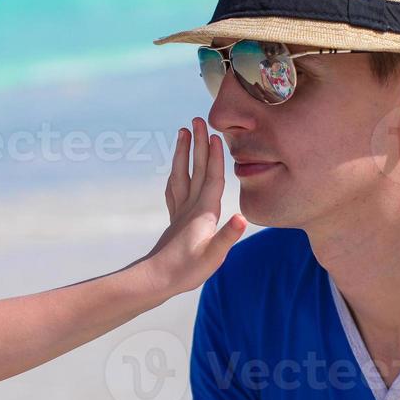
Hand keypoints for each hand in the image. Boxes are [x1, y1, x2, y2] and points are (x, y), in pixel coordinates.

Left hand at [146, 117, 246, 295]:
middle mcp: (191, 207)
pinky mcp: (175, 219)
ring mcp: (181, 211)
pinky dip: (176, 174)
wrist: (157, 280)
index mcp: (204, 212)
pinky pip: (174, 189)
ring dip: (183, 152)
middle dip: (198, 144)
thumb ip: (227, 237)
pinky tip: (176, 170)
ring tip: (182, 132)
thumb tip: (242, 219)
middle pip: (197, 169)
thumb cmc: (187, 270)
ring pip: (182, 174)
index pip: (212, 178)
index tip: (215, 134)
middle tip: (197, 120)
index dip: (215, 157)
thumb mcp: (214, 257)